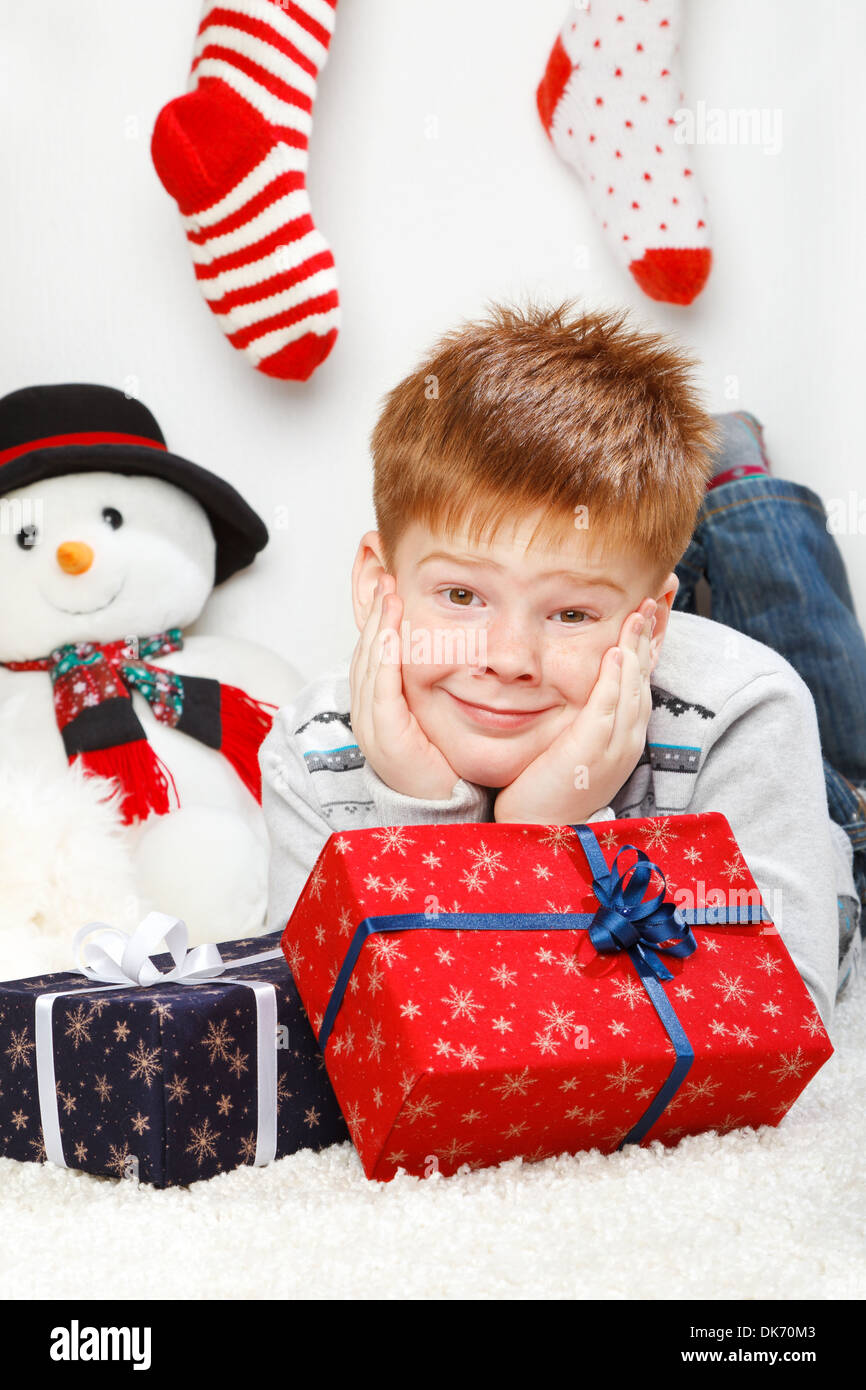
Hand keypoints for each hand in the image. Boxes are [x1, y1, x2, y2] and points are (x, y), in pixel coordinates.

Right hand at [349, 573, 459, 799]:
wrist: (441, 806)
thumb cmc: (441, 760)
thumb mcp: (429, 712)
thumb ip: (428, 682)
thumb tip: (444, 648)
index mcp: (375, 705)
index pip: (371, 653)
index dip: (378, 619)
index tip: (389, 587)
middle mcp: (366, 713)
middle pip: (366, 653)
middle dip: (375, 614)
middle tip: (387, 580)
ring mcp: (371, 726)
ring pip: (369, 667)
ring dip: (379, 628)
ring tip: (389, 596)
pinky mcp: (386, 738)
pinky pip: (381, 692)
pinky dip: (384, 661)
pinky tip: (392, 635)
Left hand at [493, 598, 656, 823]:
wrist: (542, 829)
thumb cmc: (550, 788)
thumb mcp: (573, 746)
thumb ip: (582, 717)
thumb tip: (579, 688)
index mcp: (623, 736)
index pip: (642, 682)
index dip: (650, 646)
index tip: (654, 613)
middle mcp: (626, 739)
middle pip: (645, 678)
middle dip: (651, 636)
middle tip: (657, 598)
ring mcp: (613, 746)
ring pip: (632, 688)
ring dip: (637, 647)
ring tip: (640, 613)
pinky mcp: (591, 752)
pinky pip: (607, 708)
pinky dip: (615, 679)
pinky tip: (616, 653)